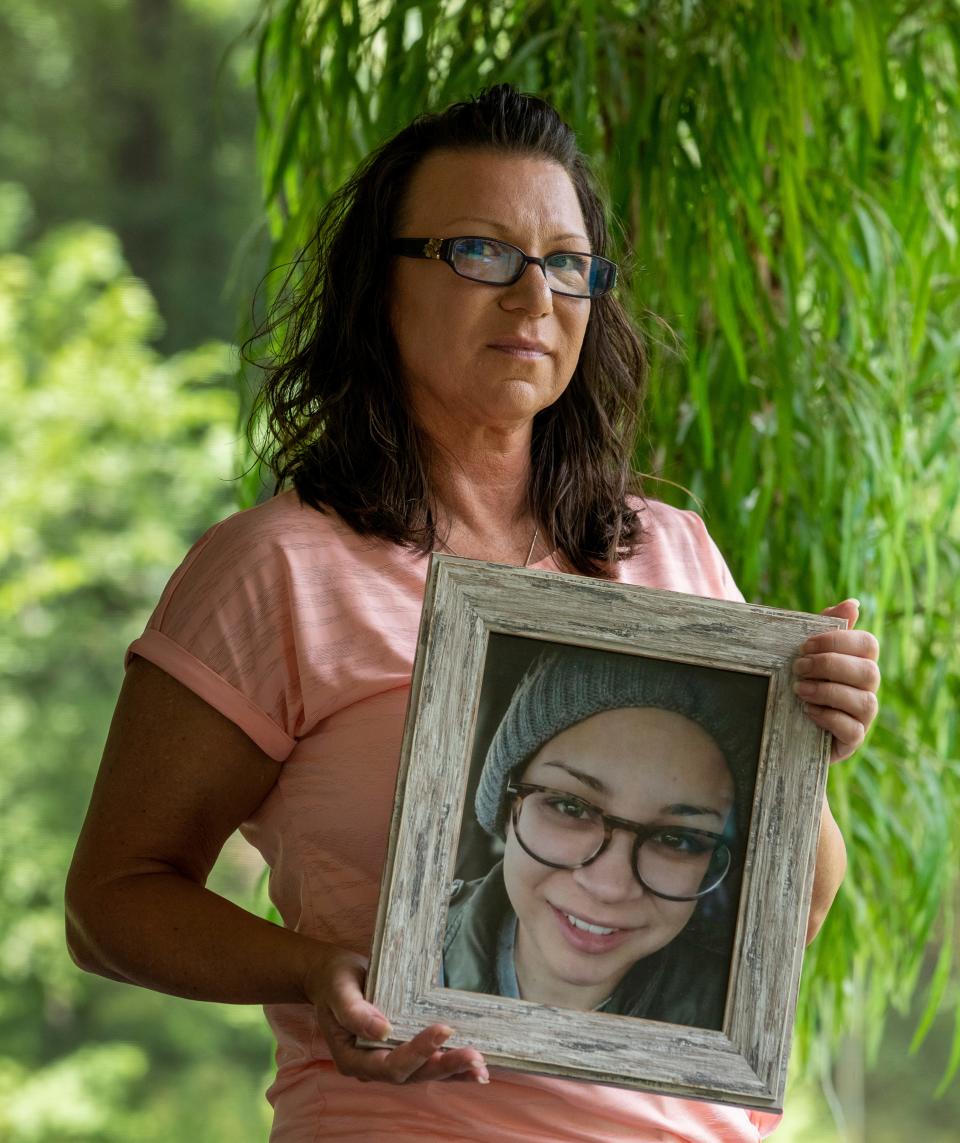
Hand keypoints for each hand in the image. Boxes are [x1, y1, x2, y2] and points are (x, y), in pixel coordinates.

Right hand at [303, 946, 488, 1084]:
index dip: (417, 1052)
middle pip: (411, 1075)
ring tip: (481, 1068)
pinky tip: (473, 1068)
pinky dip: (449, 1066)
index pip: (389, 1064)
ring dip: (452, 1071)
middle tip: (475, 1057)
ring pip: (422, 1074)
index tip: (443, 1030)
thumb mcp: (339, 990)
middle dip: (444, 1066)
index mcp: (353, 1058)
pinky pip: (426, 1064)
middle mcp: (371, 1067)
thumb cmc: (334, 980)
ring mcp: (386, 1062)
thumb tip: (383, 1031)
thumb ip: (355, 1012)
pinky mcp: (400, 1051)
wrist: (331, 977)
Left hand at [793, 599, 880, 762]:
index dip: (838, 641)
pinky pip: (854, 730)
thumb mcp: (805, 650)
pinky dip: (830, 718)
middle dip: (830, 666)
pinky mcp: (852, 741)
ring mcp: (862, 716)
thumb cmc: (797, 677)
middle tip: (798, 667)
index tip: (804, 645)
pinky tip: (808, 711)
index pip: (868, 644)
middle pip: (869, 672)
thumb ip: (826, 626)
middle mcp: (867, 688)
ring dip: (829, 692)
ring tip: (799, 689)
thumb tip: (853, 604)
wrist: (779, 723)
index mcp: (859, 662)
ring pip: (865, 702)